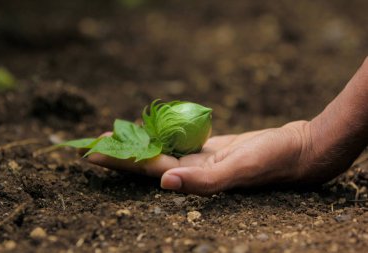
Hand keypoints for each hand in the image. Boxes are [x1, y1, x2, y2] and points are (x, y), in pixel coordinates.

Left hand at [87, 120, 316, 194]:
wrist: (297, 149)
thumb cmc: (274, 159)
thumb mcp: (241, 167)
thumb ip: (205, 180)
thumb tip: (165, 182)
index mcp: (195, 178)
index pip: (148, 170)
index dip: (121, 161)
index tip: (93, 152)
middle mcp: (194, 171)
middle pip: (150, 161)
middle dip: (122, 153)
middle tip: (95, 142)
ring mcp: (202, 159)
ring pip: (163, 150)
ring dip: (139, 143)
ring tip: (116, 134)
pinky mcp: (211, 148)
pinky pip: (181, 140)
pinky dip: (164, 134)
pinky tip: (151, 128)